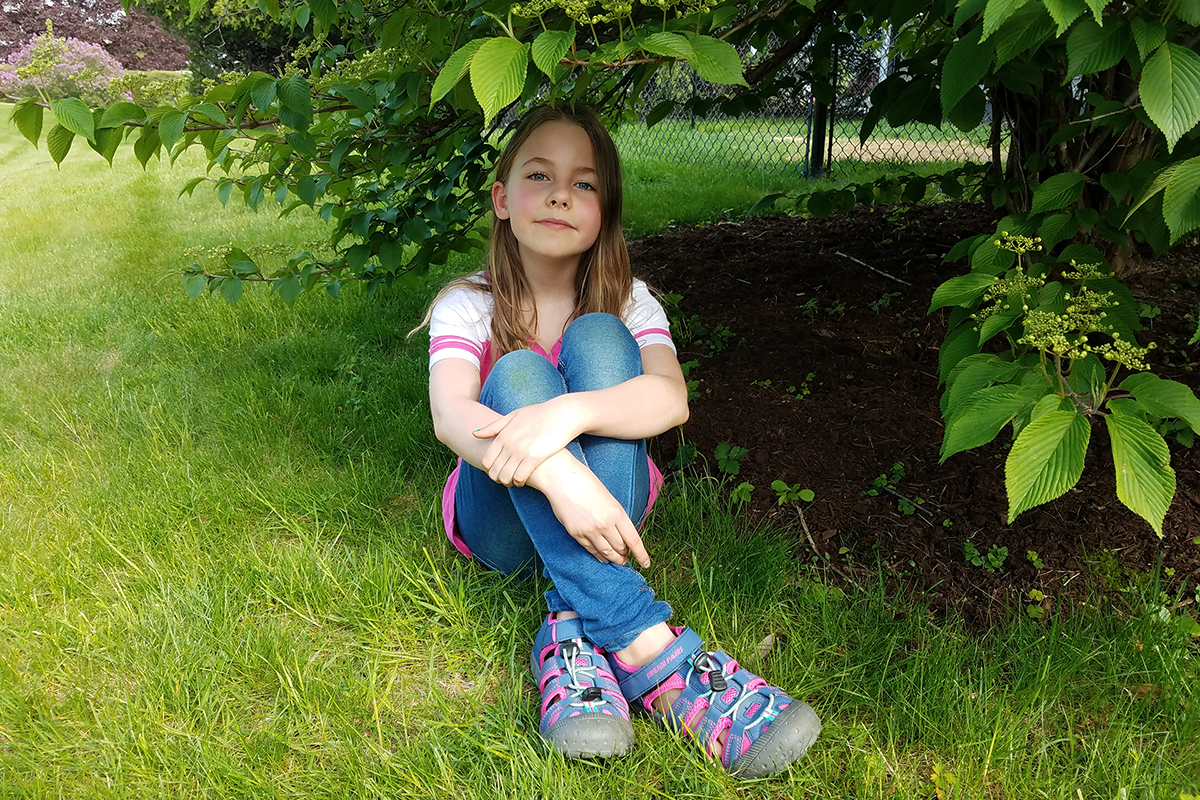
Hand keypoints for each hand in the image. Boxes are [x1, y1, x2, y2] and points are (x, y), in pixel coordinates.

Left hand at [474, 396, 582, 486]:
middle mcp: (509, 444)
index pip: (487, 461)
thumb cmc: (539, 414)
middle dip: (498, 479)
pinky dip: (520, 482)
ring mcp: (521, 451)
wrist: (562, 414)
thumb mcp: (513, 416)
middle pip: (495, 472)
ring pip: (506, 477)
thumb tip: (474, 434)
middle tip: (506, 480)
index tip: (498, 472)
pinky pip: (520, 477)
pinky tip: (524, 480)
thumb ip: (493, 427)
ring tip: (515, 481)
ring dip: (509, 482)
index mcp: (502, 435)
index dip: (491, 471)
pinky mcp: (534, 457)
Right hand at [533, 452, 650, 567]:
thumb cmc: (586, 483)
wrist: (562, 479)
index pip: (633, 540)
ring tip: (618, 560)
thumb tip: (622, 533)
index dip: (641, 554)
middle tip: (627, 556)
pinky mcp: (576, 534)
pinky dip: (599, 555)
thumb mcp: (609, 498)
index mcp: (617, 513)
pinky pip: (591, 550)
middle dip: (625, 554)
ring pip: (607, 552)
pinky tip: (603, 558)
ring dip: (614, 558)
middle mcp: (605, 524)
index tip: (645, 563)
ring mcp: (590, 531)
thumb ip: (616, 516)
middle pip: (621, 548)